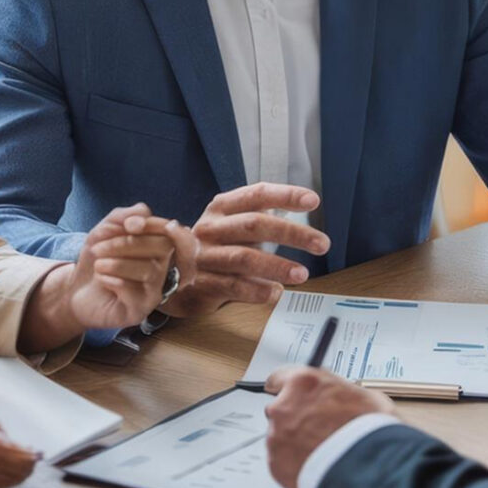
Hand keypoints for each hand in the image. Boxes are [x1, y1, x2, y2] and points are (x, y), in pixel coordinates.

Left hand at [68, 204, 198, 329]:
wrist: (75, 290)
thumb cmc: (96, 259)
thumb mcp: (104, 231)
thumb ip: (123, 216)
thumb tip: (141, 216)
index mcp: (156, 247)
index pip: (170, 233)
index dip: (154, 225)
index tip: (129, 225)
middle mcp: (161, 269)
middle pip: (162, 249)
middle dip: (127, 244)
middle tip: (97, 248)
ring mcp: (153, 291)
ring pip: (149, 271)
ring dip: (118, 264)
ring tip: (98, 265)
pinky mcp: (140, 311)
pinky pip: (136, 292)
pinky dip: (114, 281)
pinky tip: (101, 279)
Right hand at [160, 183, 330, 317]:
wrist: (166, 274)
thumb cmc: (213, 246)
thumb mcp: (232, 224)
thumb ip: (261, 217)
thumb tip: (302, 208)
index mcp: (221, 207)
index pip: (257, 194)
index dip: (285, 195)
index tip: (313, 200)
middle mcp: (211, 227)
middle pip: (255, 224)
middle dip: (292, 233)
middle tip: (321, 243)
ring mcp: (204, 256)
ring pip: (244, 257)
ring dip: (277, 266)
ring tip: (302, 273)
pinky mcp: (201, 283)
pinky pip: (233, 287)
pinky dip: (258, 290)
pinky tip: (276, 292)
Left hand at [264, 367, 394, 487]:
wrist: (367, 471)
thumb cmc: (369, 433)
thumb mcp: (366, 397)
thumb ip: (343, 393)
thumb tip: (346, 398)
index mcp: (303, 382)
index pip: (279, 377)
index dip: (288, 388)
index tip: (293, 395)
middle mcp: (284, 406)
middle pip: (279, 408)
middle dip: (294, 417)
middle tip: (317, 428)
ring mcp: (277, 437)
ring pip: (280, 436)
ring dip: (294, 441)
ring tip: (320, 451)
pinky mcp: (276, 464)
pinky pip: (281, 460)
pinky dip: (294, 463)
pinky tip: (315, 465)